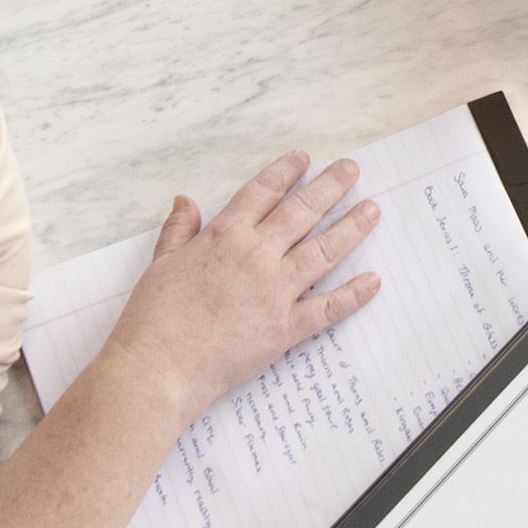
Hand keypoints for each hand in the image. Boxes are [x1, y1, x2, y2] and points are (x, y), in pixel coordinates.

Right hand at [109, 154, 383, 416]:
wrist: (158, 368)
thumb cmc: (153, 319)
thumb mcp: (160, 264)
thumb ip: (178, 230)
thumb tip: (186, 200)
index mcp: (224, 237)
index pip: (263, 192)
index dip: (285, 172)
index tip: (303, 159)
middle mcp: (256, 256)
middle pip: (302, 212)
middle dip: (331, 186)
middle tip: (352, 169)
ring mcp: (275, 291)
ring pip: (324, 251)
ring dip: (351, 228)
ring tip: (372, 210)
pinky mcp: (286, 328)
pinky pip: (328, 308)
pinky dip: (354, 294)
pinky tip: (374, 281)